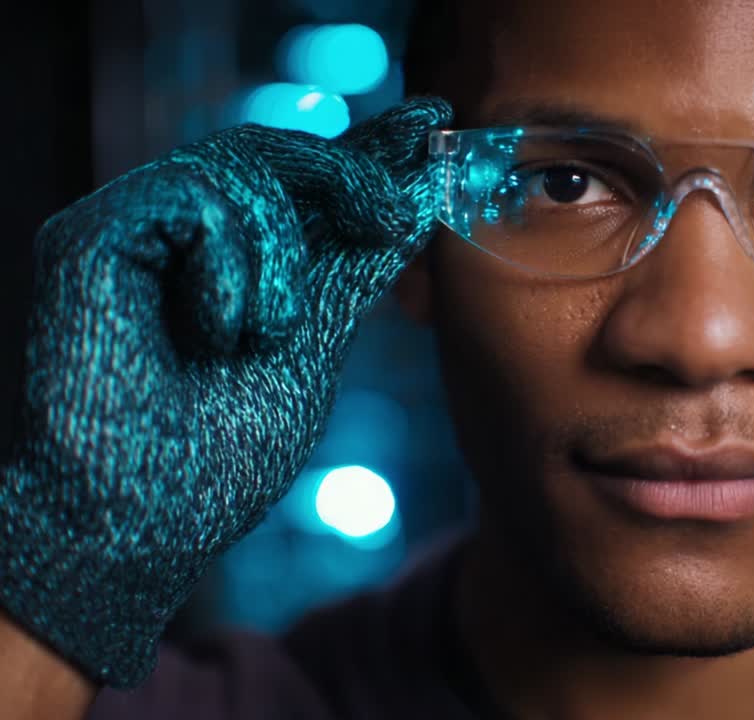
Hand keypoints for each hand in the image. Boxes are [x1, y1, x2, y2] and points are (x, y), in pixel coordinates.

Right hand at [0, 98, 451, 687]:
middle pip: (274, 151)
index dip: (366, 148)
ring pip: (240, 167)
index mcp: (229, 260)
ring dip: (279, 258)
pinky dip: (227, 269)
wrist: (145, 525)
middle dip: (349, 173)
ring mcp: (132, 233)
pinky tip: (215, 333)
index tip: (434, 122)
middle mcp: (178, 236)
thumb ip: (352, 268)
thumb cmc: (218, 458)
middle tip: (393, 212)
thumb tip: (411, 193)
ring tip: (266, 337)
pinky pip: (191, 198)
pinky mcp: (89, 238)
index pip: (301, 180)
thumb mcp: (313, 345)